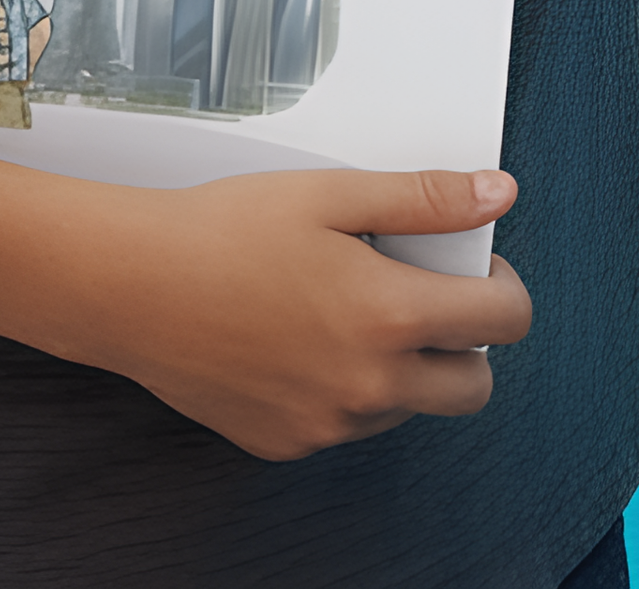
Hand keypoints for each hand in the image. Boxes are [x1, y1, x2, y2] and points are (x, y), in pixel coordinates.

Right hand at [63, 166, 529, 459]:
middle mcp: (365, 385)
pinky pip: (349, 423)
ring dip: (407, 365)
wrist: (134, 288)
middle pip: (472, 389)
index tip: (478, 264)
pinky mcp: (287, 444)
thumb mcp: (336, 194)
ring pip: (408, 406)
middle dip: (469, 341)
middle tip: (428, 291)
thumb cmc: (227, 233)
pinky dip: (350, 387)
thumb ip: (426, 199)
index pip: (502, 323)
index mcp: (389, 317)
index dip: (504, 287)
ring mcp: (326, 424)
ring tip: (353, 305)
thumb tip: (498, 194)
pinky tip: (308, 337)